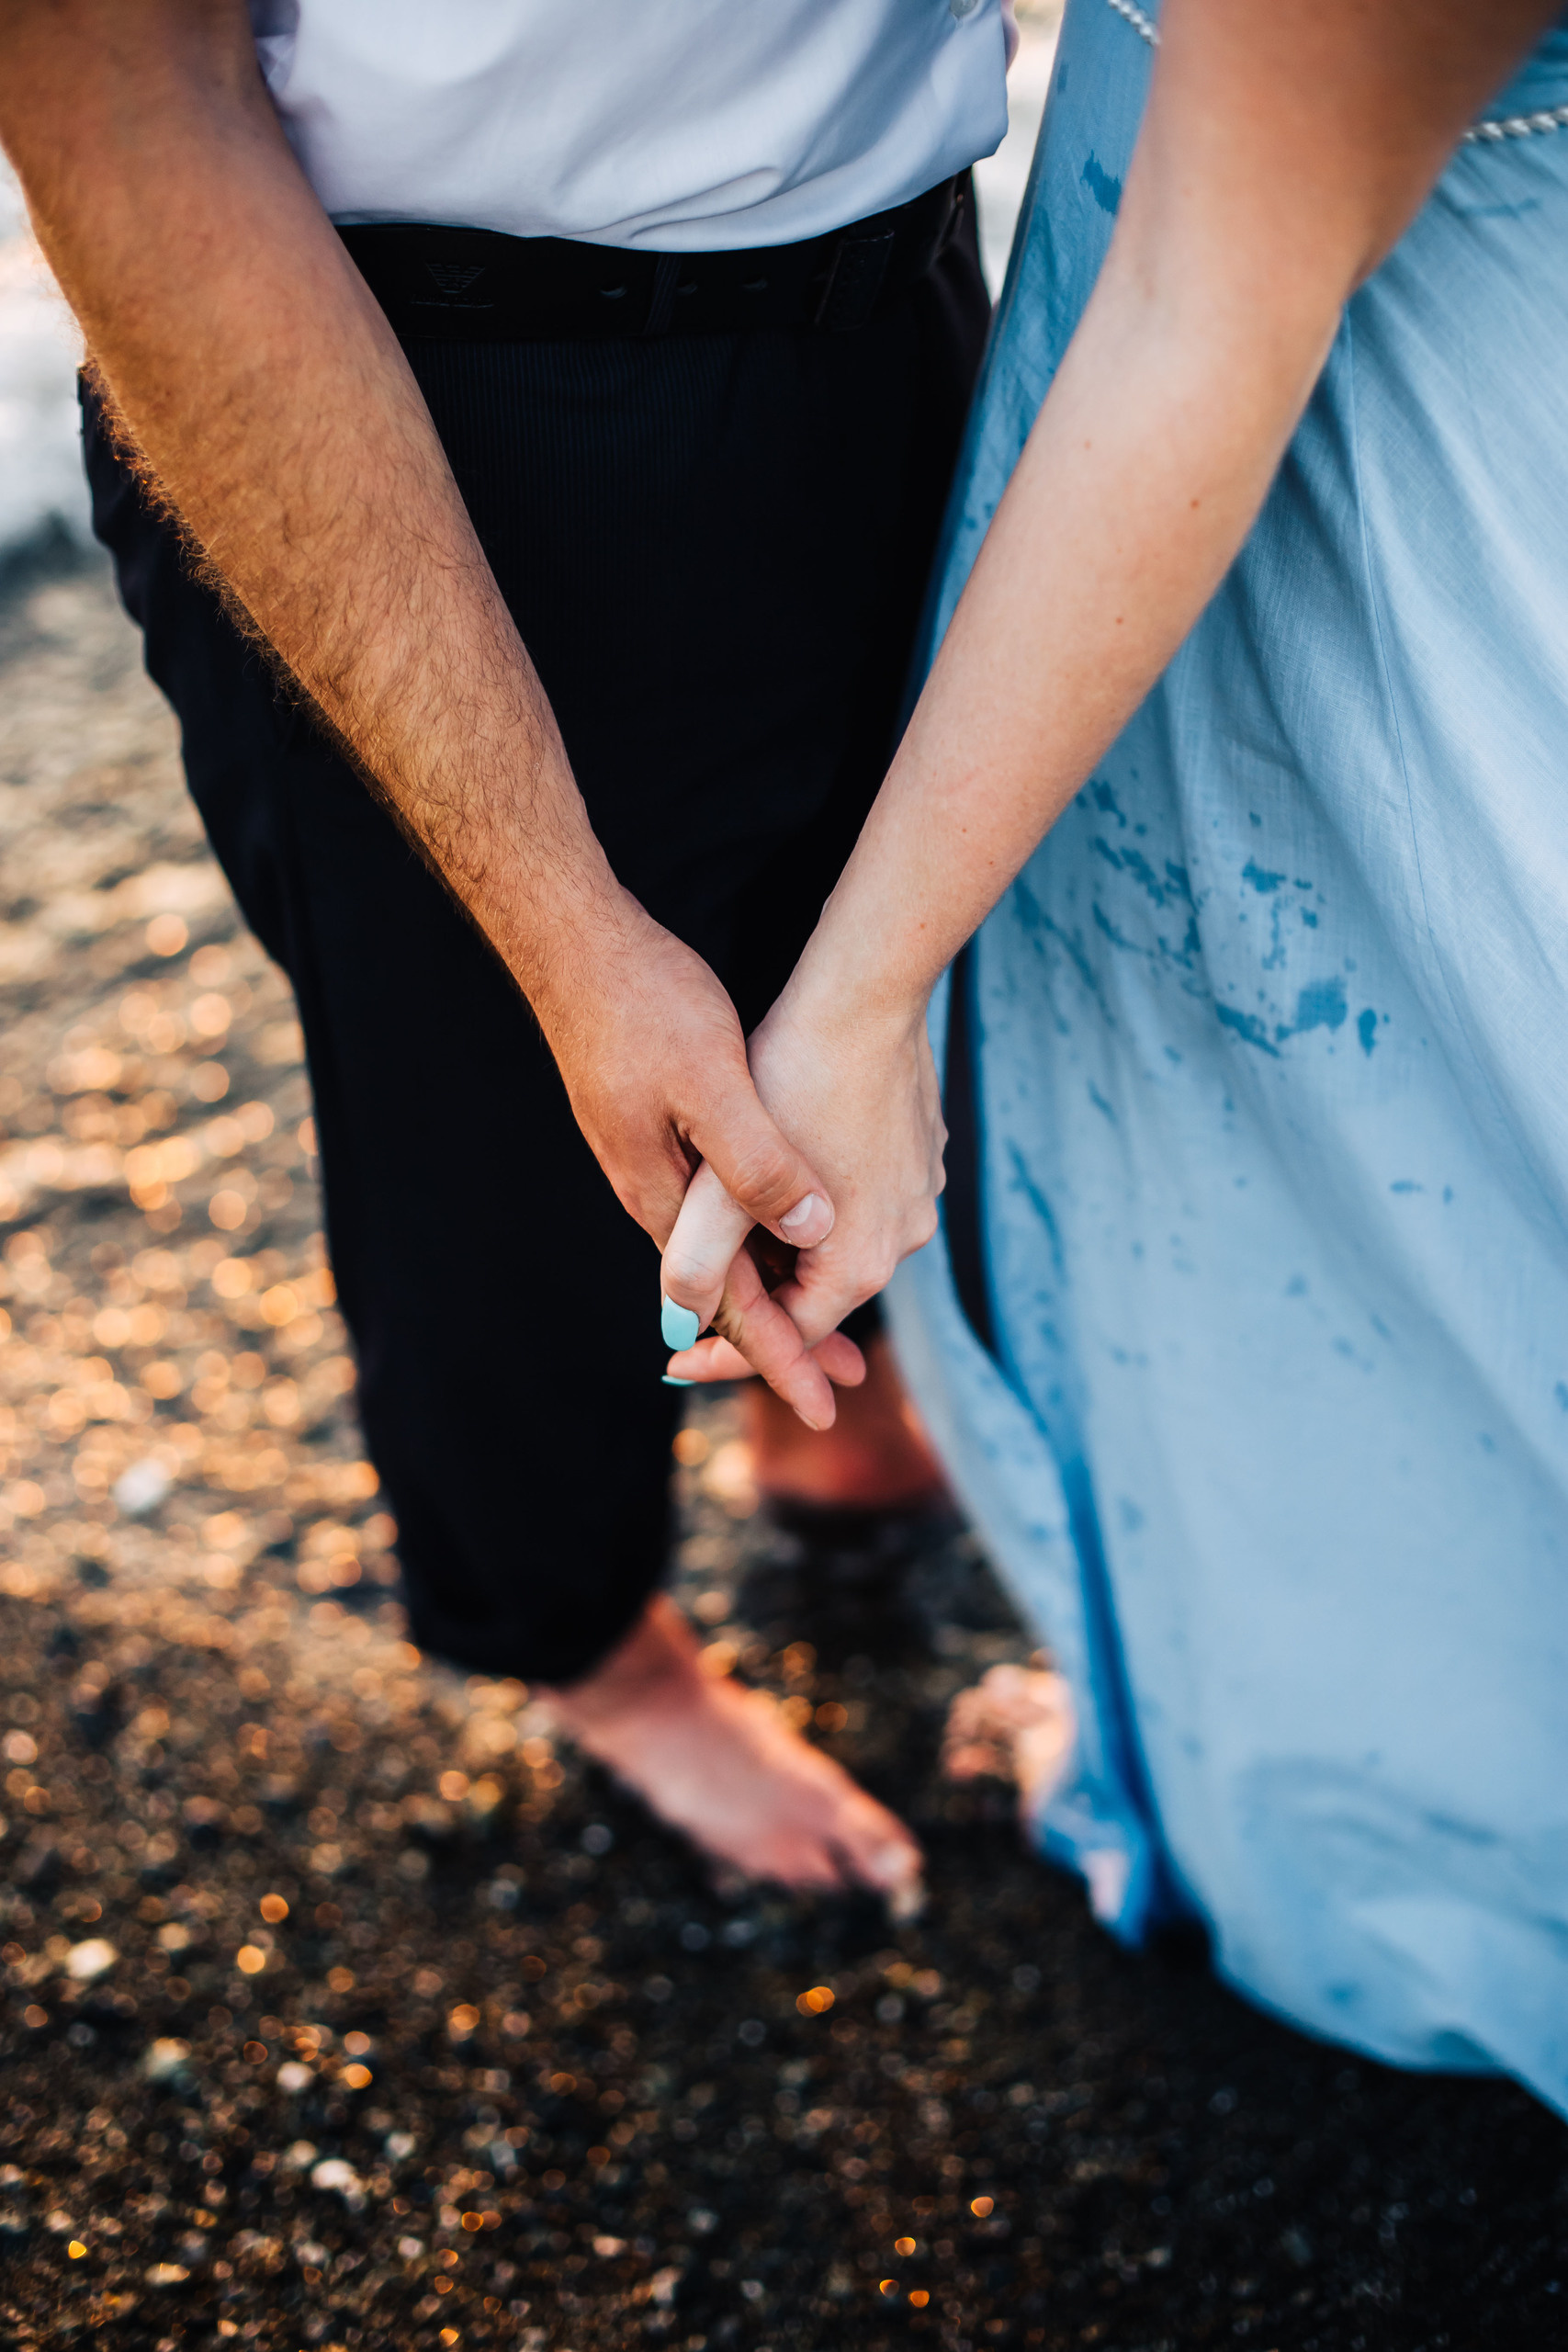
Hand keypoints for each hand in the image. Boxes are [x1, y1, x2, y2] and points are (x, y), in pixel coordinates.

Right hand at [529, 886, 859, 1426]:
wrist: (580, 949)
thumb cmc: (644, 1006)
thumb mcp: (712, 1083)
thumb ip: (755, 1162)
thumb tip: (806, 1228)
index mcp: (665, 1196)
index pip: (731, 1303)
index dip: (781, 1357)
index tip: (824, 1406)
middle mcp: (655, 1192)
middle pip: (730, 1289)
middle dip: (787, 1338)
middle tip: (846, 1379)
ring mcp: (657, 1161)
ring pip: (728, 1250)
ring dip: (779, 1288)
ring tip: (828, 1322)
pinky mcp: (665, 1129)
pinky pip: (721, 1209)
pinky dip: (763, 1237)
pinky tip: (789, 1230)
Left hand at [657, 966, 946, 1402]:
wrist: (870, 988)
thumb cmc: (796, 1073)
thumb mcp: (728, 1173)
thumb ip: (701, 1256)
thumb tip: (677, 1322)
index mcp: (861, 1260)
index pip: (786, 1337)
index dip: (723, 1353)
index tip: (672, 1359)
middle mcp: (903, 1240)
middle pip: (814, 1295)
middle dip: (754, 1302)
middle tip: (692, 1310)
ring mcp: (918, 1198)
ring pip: (832, 1246)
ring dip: (782, 1251)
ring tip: (726, 1242)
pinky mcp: (919, 1160)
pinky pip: (855, 1203)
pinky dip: (812, 1208)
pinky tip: (773, 1178)